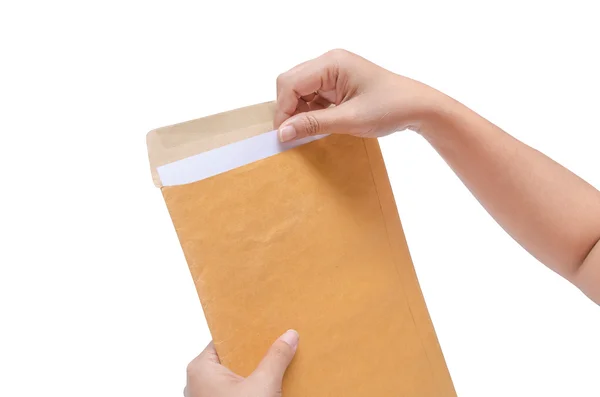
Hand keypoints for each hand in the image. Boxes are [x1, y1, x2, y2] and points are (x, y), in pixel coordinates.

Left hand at [184, 330, 298, 396]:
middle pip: (231, 358)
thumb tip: (288, 337)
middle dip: (255, 354)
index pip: (224, 340)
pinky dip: (252, 389)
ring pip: (235, 378)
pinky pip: (236, 393)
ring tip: (278, 364)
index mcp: (201, 368)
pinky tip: (271, 387)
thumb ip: (276, 357)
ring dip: (256, 373)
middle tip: (277, 344)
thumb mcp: (263, 385)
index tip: (264, 326)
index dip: (245, 333)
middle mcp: (199, 382)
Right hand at [274, 49, 444, 141]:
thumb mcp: (349, 120)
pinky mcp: (337, 84)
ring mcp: (332, 72)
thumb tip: (283, 132)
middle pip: (291, 84)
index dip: (283, 110)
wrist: (417, 107)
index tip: (284, 135)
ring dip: (299, 112)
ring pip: (299, 91)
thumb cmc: (390, 108)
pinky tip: (318, 126)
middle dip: (289, 110)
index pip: (290, 83)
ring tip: (309, 132)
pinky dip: (310, 112)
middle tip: (292, 135)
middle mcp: (329, 62)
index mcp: (331, 63)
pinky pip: (312, 96)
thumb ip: (313, 124)